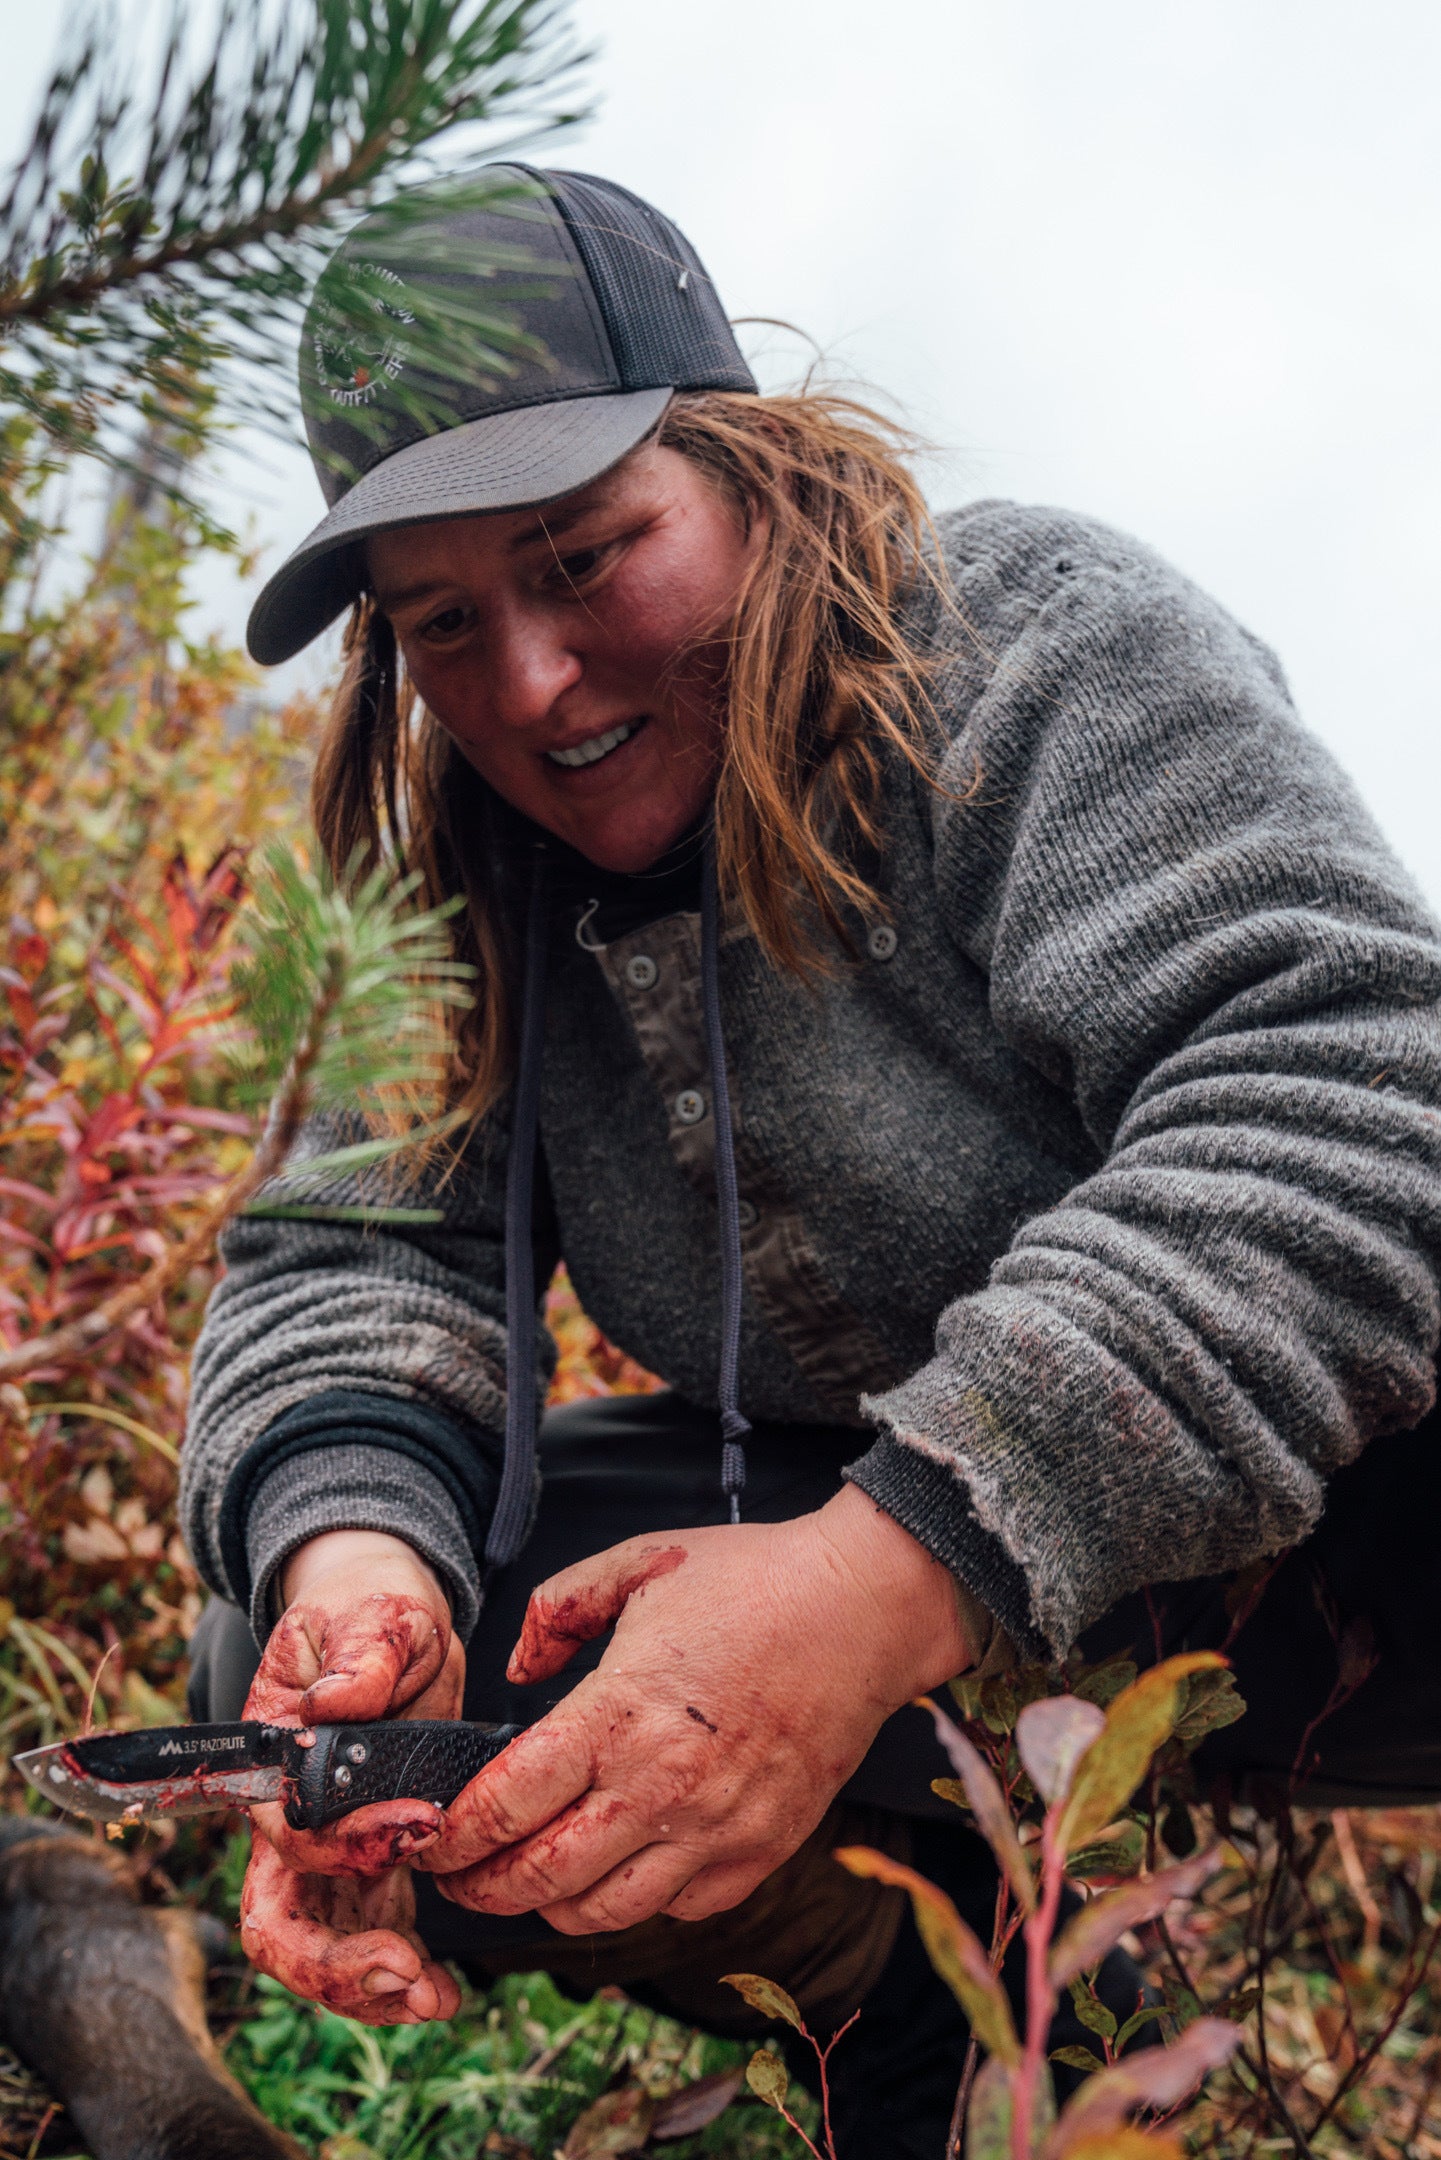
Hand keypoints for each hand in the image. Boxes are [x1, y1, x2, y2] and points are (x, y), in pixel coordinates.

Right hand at [237, 1529, 463, 2024]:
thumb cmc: (371, 1611)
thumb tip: (337, 1705)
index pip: (287, 1831)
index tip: (423, 1825)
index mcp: (269, 1760)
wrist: (391, 1624)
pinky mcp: (371, 1864)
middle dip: (332, 1963)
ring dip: (368, 1986)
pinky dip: (399, 1974)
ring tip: (433, 1999)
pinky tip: (444, 1992)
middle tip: (404, 1975)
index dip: (346, 1844)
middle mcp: (285, 1820)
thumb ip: (361, 1655)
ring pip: (320, 1945)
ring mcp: (326, 1852)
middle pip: (278, 1921)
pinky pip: (369, 1935)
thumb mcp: (374, 1614)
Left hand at [418, 1485, 973, 1934]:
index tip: (427, 1838)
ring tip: (522, 1885)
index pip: (507, 1804)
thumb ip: (558, 1610)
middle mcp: (661, 1787)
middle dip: (480, 1889)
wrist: (864, 1611)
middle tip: (454, 1880)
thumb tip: (515, 1670)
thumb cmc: (750, 1580)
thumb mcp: (636, 1563)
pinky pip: (674, 1909)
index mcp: (619, 1714)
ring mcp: (713, 1830)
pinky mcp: (758, 1853)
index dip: (452, 1835)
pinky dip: (629, 1904)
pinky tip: (609, 1873)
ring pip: (602, 1913)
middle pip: (540, 1878)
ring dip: (547, 1909)